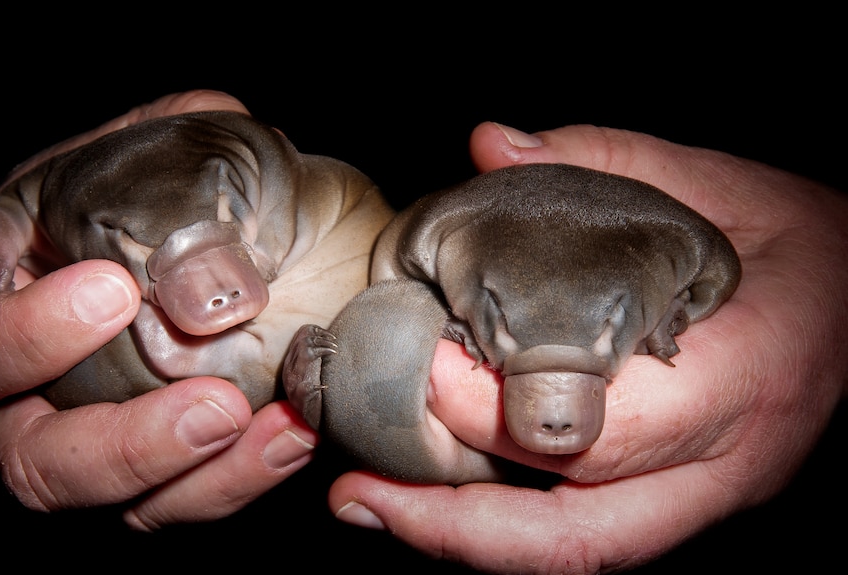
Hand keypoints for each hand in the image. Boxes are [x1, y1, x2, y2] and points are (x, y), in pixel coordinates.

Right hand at [0, 90, 317, 528]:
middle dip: (122, 445)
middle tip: (213, 407)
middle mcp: (29, 385)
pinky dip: (238, 478)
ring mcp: (91, 431)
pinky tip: (295, 435)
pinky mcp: (159, 461)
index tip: (113, 293)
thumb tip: (206, 289)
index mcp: (3, 293)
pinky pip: (180, 497)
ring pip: (115, 500)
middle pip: (33, 459)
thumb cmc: (171, 171)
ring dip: (198, 480)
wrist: (210, 207)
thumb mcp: (173, 145)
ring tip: (280, 432)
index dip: (23, 334)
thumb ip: (170, 186)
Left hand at [328, 122, 847, 572]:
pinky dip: (502, 528)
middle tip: (357, 492)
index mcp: (749, 378)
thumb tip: (490, 147)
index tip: (422, 364)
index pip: (607, 428)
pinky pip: (586, 533)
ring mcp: (709, 495)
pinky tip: (435, 498)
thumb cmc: (813, 248)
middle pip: (579, 529)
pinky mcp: (687, 500)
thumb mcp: (728, 187)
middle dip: (455, 519)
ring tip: (372, 508)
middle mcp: (729, 462)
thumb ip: (607, 162)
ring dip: (464, 542)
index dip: (501, 410)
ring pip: (577, 550)